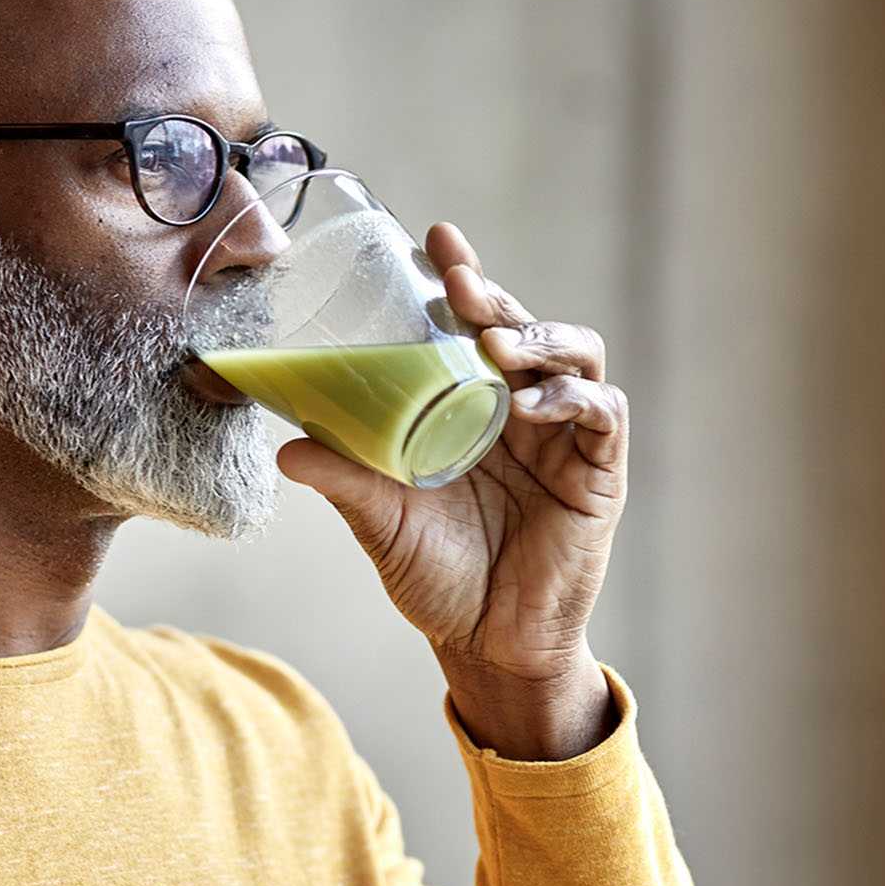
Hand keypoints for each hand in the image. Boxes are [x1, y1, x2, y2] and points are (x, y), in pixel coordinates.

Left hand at [276, 222, 627, 759]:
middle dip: (496, 296)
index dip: (465, 277)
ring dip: (539, 339)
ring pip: (577, 355)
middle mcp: (525, 410)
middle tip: (458, 283)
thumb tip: (283, 444)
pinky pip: (601, 414)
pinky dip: (571, 399)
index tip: (436, 238)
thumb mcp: (380, 520)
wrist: (486, 647)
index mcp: (476, 406)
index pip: (477, 325)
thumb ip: (343, 478)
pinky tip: (530, 406)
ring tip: (495, 345)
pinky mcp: (599, 473)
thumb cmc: (437, 577)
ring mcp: (566, 438)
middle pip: (525, 327)